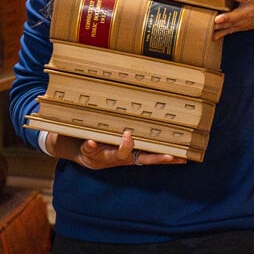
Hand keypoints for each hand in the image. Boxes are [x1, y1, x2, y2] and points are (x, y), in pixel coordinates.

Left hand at [50, 130, 184, 168]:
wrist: (70, 144)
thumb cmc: (98, 132)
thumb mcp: (111, 127)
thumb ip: (128, 118)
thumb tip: (153, 94)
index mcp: (129, 151)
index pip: (153, 154)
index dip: (168, 157)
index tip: (183, 155)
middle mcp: (120, 157)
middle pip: (142, 159)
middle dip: (156, 158)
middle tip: (169, 154)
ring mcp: (104, 156)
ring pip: (117, 156)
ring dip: (123, 148)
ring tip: (127, 136)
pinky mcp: (88, 152)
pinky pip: (91, 149)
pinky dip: (92, 145)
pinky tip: (92, 140)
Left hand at [213, 0, 253, 42]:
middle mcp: (248, 11)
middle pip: (238, 15)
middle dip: (228, 18)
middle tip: (217, 19)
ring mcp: (243, 20)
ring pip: (231, 25)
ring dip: (221, 27)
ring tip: (211, 26)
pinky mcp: (238, 27)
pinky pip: (229, 32)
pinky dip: (221, 35)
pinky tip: (212, 36)